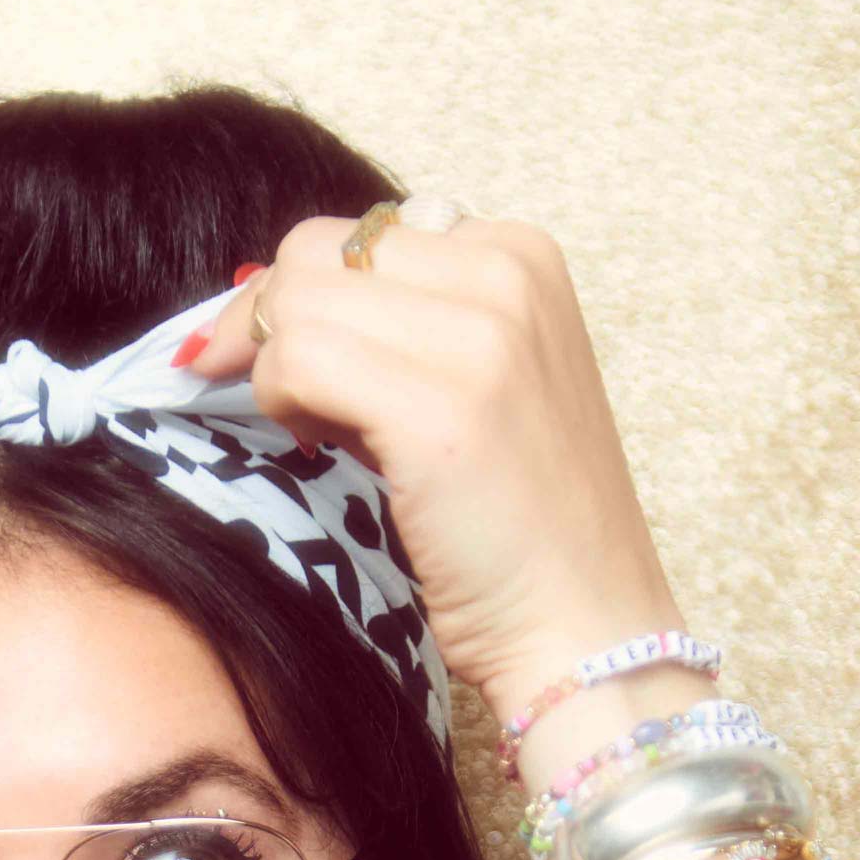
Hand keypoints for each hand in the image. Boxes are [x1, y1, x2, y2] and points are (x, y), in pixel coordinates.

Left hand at [174, 210, 686, 724]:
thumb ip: (407, 325)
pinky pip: (296, 362)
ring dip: (275, 371)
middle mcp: (507, 273)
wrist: (587, 624)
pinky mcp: (440, 406)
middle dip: (272, 325)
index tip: (297, 366)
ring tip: (322, 434)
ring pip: (294, 300)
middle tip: (291, 405)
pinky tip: (321, 450)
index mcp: (522, 256)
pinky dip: (281, 405)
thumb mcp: (480, 383)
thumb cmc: (522, 525)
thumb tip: (271, 301)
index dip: (305, 299)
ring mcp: (479, 335)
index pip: (360, 234)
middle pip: (316, 251)